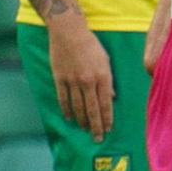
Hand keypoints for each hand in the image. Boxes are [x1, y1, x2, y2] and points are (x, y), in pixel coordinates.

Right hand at [48, 18, 114, 140]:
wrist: (68, 31)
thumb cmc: (90, 44)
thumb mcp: (106, 60)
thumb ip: (108, 80)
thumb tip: (111, 97)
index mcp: (102, 76)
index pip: (106, 104)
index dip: (107, 119)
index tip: (108, 130)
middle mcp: (88, 81)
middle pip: (92, 110)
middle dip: (96, 127)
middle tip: (98, 139)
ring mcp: (72, 81)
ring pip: (78, 107)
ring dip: (82, 121)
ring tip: (85, 130)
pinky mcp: (59, 79)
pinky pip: (63, 99)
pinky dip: (67, 111)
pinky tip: (70, 119)